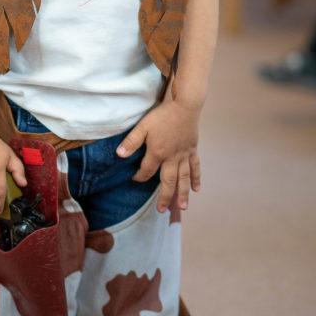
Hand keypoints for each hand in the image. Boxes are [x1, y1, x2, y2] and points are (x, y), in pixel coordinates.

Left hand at [116, 98, 200, 212]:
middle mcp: (172, 158)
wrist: (185, 105)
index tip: (134, 178)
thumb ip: (131, 142)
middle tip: (161, 210)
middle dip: (164, 196)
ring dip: (183, 193)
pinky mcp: (192, 149)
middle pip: (168, 181)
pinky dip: (196, 178)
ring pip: (183, 178)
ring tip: (183, 207)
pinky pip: (195, 166)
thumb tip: (119, 155)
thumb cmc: (162, 115)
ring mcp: (184, 155)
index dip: (139, 176)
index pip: (146, 171)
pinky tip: (196, 188)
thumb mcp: (143, 126)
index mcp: (158, 153)